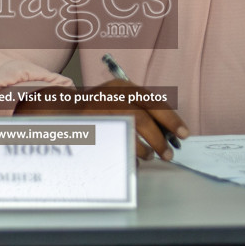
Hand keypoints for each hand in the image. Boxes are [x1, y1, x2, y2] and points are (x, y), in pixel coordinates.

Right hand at [14, 79, 188, 160]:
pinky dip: (128, 153)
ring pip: (130, 131)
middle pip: (143, 118)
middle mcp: (112, 95)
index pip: (154, 102)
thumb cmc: (97, 109)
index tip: (184, 134)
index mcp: (123, 87)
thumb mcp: (119, 100)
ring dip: (145, 148)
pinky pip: (116, 141)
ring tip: (151, 156)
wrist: (61, 110)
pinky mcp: (91, 126)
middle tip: (169, 153)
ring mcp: (99, 110)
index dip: (171, 120)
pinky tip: (134, 158)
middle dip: (160, 138)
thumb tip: (169, 132)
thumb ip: (142, 111)